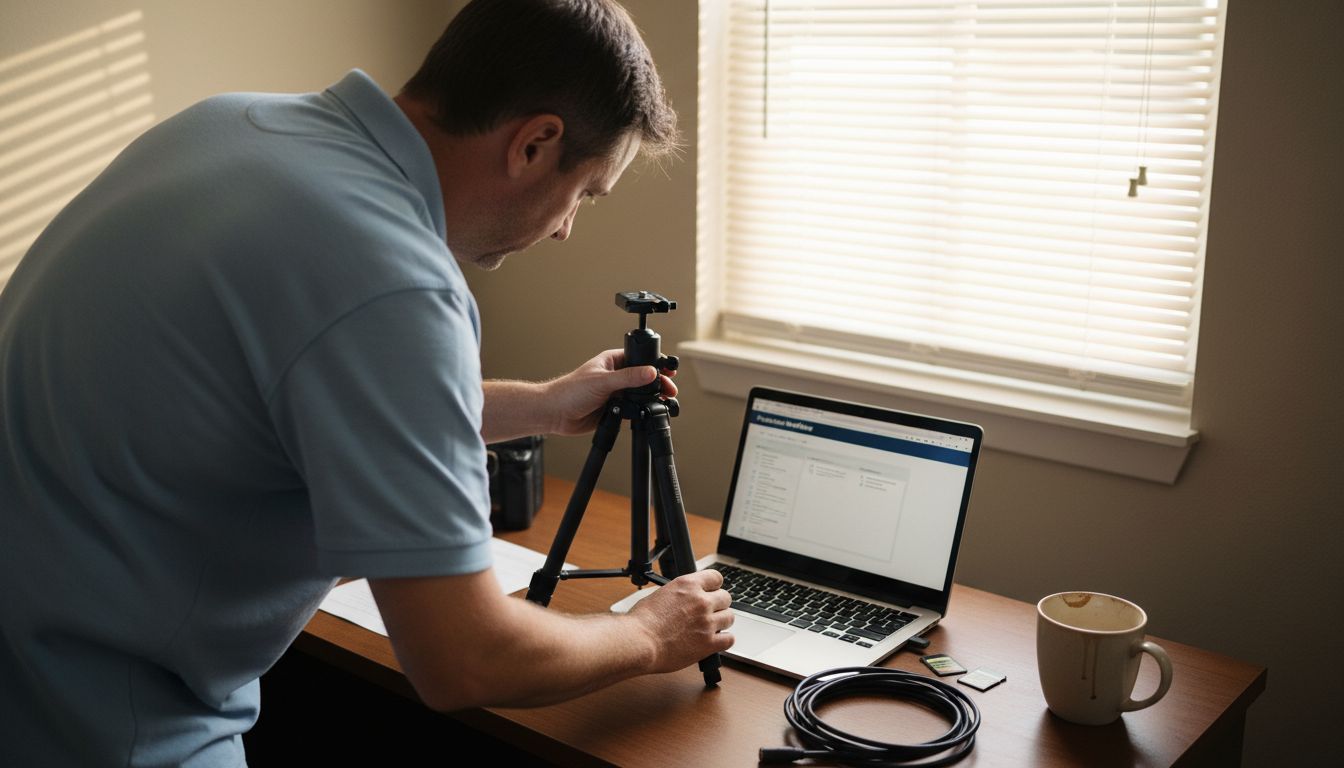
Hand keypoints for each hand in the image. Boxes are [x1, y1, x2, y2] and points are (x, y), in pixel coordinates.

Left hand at [541, 349, 677, 435]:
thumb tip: (651, 372)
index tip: (668, 370)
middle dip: (658, 383)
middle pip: (643, 377)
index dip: (655, 363)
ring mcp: (616, 393)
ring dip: (650, 398)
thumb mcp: (603, 381)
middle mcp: (616, 376)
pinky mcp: (614, 409)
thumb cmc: (570, 391)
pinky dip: (641, 411)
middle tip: (669, 389)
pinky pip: (633, 409)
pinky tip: (646, 412)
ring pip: (639, 394)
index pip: (640, 358)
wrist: (555, 414)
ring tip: (663, 401)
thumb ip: (629, 377)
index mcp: (612, 361)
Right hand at [628, 569, 734, 673]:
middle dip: (719, 605)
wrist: (639, 642)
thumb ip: (679, 595)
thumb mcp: (660, 594)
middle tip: (710, 612)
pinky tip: (716, 641)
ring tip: (712, 627)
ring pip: (729, 617)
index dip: (714, 586)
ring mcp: (707, 622)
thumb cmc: (641, 621)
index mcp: (688, 585)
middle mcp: (701, 601)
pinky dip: (724, 640)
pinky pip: (729, 639)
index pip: (716, 577)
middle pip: (726, 597)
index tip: (711, 592)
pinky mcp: (708, 643)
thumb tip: (685, 599)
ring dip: (722, 622)